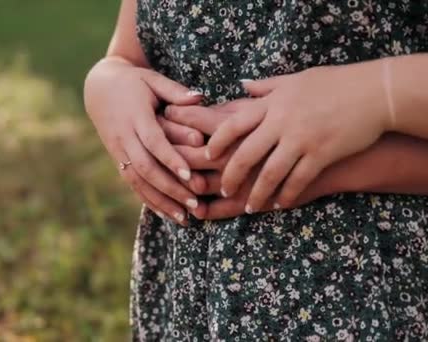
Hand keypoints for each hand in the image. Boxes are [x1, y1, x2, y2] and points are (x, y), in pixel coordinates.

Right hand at [84, 57, 205, 223]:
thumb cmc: (133, 82)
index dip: (170, 158)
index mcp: (135, 116)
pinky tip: (166, 214)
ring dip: (161, 201)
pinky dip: (148, 200)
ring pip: (138, 181)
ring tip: (184, 218)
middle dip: (170, 188)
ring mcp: (118, 150)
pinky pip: (132, 183)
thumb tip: (200, 98)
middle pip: (146, 167)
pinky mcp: (116, 158)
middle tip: (194, 204)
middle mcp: (124, 136)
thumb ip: (175, 91)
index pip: (153, 141)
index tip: (189, 174)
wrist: (99, 87)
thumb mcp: (153, 79)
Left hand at [163, 99, 382, 219]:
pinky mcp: (321, 153)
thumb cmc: (334, 84)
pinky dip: (287, 194)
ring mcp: (301, 139)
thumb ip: (266, 87)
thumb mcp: (295, 80)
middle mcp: (281, 122)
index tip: (207, 155)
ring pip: (270, 173)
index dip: (217, 141)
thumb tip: (242, 86)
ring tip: (250, 207)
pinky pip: (298, 180)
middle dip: (231, 176)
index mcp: (272, 103)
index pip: (233, 123)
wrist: (376, 93)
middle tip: (222, 190)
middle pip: (245, 154)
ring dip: (257, 194)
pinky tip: (281, 204)